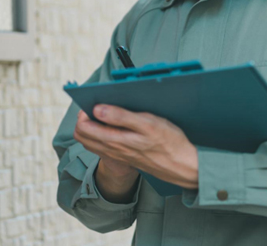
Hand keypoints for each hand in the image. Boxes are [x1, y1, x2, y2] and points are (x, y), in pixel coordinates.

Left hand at [74, 105, 198, 188]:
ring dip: (92, 127)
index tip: (94, 101)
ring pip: (91, 143)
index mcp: (115, 141)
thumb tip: (97, 109)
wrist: (182, 165)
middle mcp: (112, 151)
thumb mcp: (147, 123)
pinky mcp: (125, 158)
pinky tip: (114, 127)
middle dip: (85, 119)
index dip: (83, 112)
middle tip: (96, 106)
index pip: (83, 128)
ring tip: (104, 114)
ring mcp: (118, 156)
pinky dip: (101, 136)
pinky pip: (103, 148)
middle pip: (83, 136)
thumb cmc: (169, 142)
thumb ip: (121, 116)